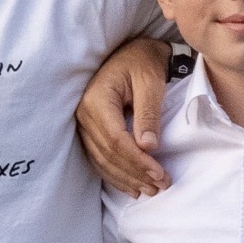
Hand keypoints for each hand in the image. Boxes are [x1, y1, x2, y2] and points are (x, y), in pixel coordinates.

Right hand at [74, 37, 172, 196]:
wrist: (134, 52)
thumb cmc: (144, 62)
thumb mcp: (150, 82)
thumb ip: (148, 114)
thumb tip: (149, 147)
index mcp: (97, 99)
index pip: (116, 140)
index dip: (137, 161)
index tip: (160, 174)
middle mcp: (84, 113)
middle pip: (108, 153)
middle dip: (134, 173)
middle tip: (160, 186)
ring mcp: (84, 122)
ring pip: (102, 159)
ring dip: (125, 178)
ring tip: (149, 190)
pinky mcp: (89, 128)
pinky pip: (99, 157)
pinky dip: (115, 174)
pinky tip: (131, 186)